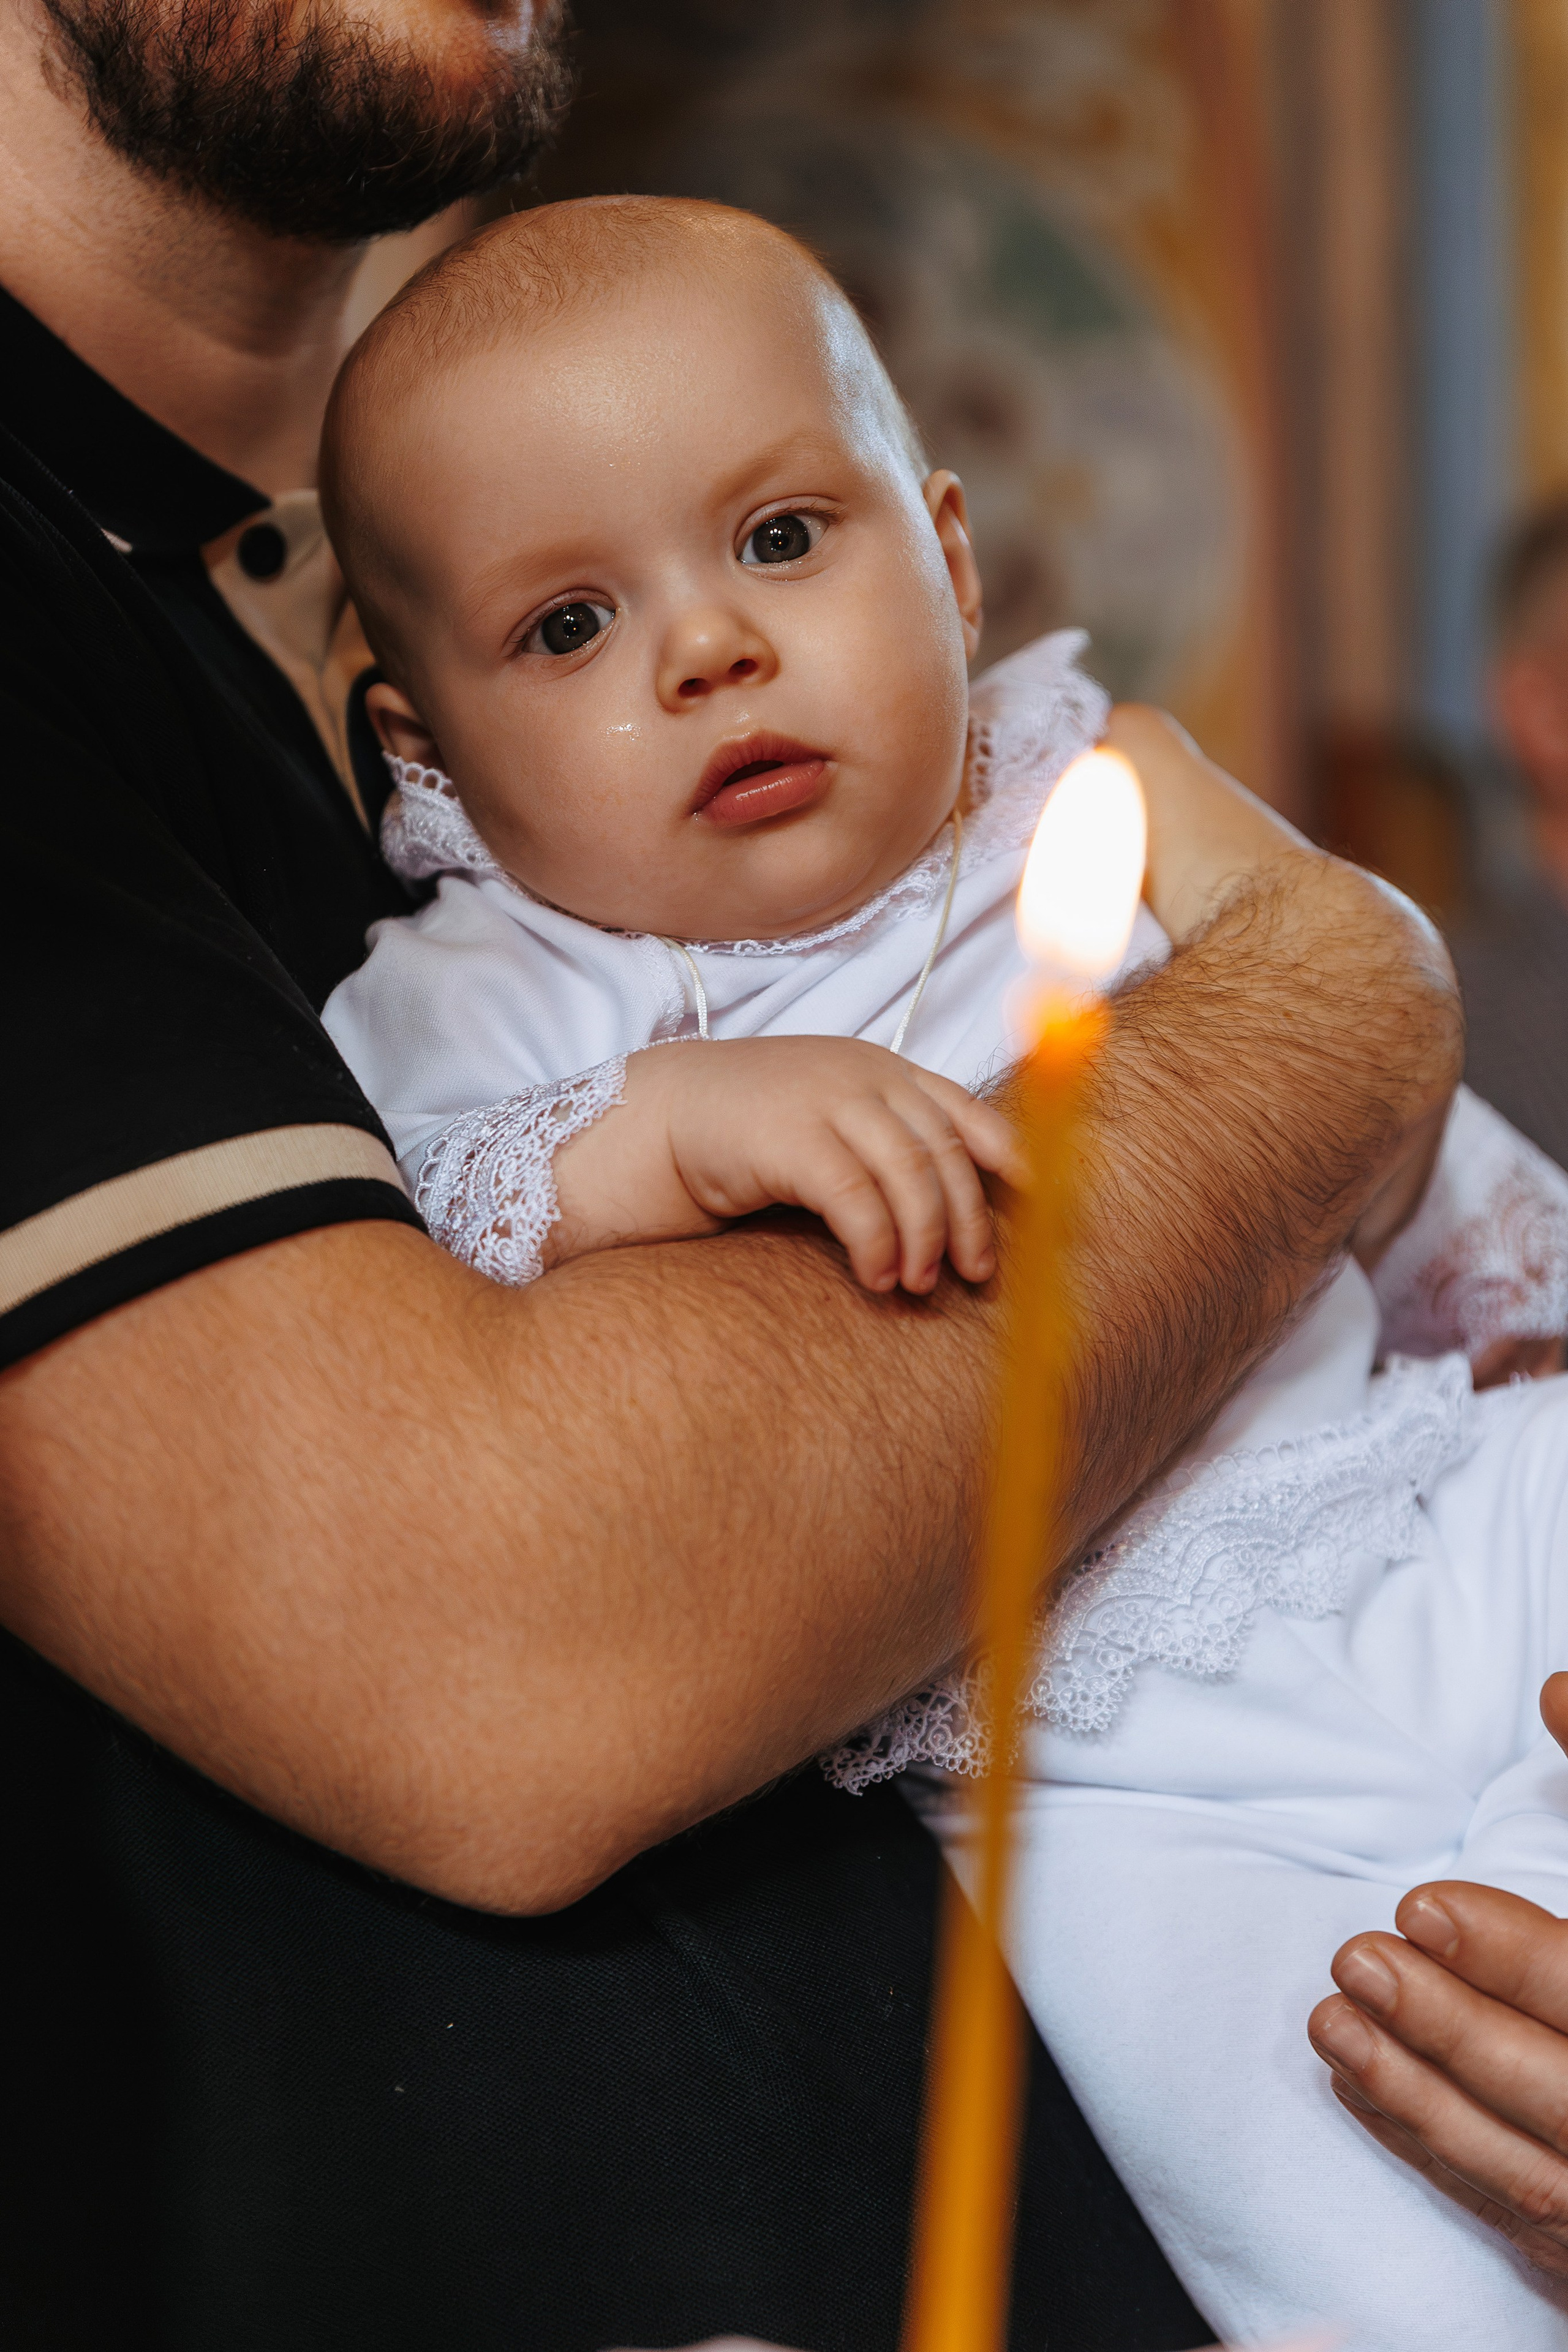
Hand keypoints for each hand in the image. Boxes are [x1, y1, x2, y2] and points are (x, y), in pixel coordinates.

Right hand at [548, 1036, 1025, 1293]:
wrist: (665, 1119)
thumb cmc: (759, 1135)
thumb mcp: (837, 1126)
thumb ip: (891, 1147)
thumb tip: (960, 1214)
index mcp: (884, 1070)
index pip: (965, 1112)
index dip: (1009, 1158)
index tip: (1040, 1204)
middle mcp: (863, 1077)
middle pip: (944, 1149)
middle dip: (968, 1218)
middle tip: (975, 1273)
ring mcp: (825, 1101)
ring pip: (908, 1173)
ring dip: (924, 1237)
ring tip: (918, 1284)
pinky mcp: (789, 1137)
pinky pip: (854, 1197)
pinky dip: (875, 1243)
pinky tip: (874, 1276)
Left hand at [1307, 1672, 1567, 2273]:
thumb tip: (1554, 1690)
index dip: (1515, 1960)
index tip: (1421, 1905)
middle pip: (1561, 2092)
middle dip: (1455, 2030)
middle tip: (1356, 1958)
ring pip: (1528, 2170)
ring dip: (1420, 2098)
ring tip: (1330, 2021)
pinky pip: (1515, 2212)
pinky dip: (1434, 2151)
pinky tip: (1361, 2090)